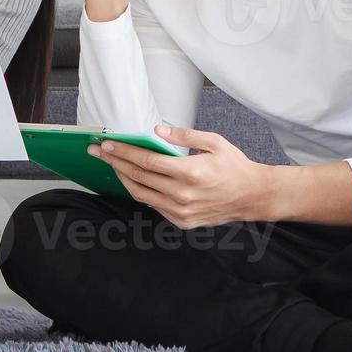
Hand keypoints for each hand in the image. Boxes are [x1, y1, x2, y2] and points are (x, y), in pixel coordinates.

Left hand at [88, 125, 276, 228]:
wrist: (252, 196)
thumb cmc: (234, 166)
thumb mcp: (214, 142)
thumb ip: (184, 135)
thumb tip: (157, 130)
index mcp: (190, 172)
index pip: (147, 161)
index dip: (124, 152)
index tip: (107, 144)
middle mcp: (182, 194)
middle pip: (138, 177)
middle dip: (115, 162)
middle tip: (98, 152)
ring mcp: (181, 211)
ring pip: (141, 194)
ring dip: (123, 178)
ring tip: (113, 165)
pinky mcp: (181, 221)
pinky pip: (154, 205)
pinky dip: (141, 191)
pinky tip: (133, 180)